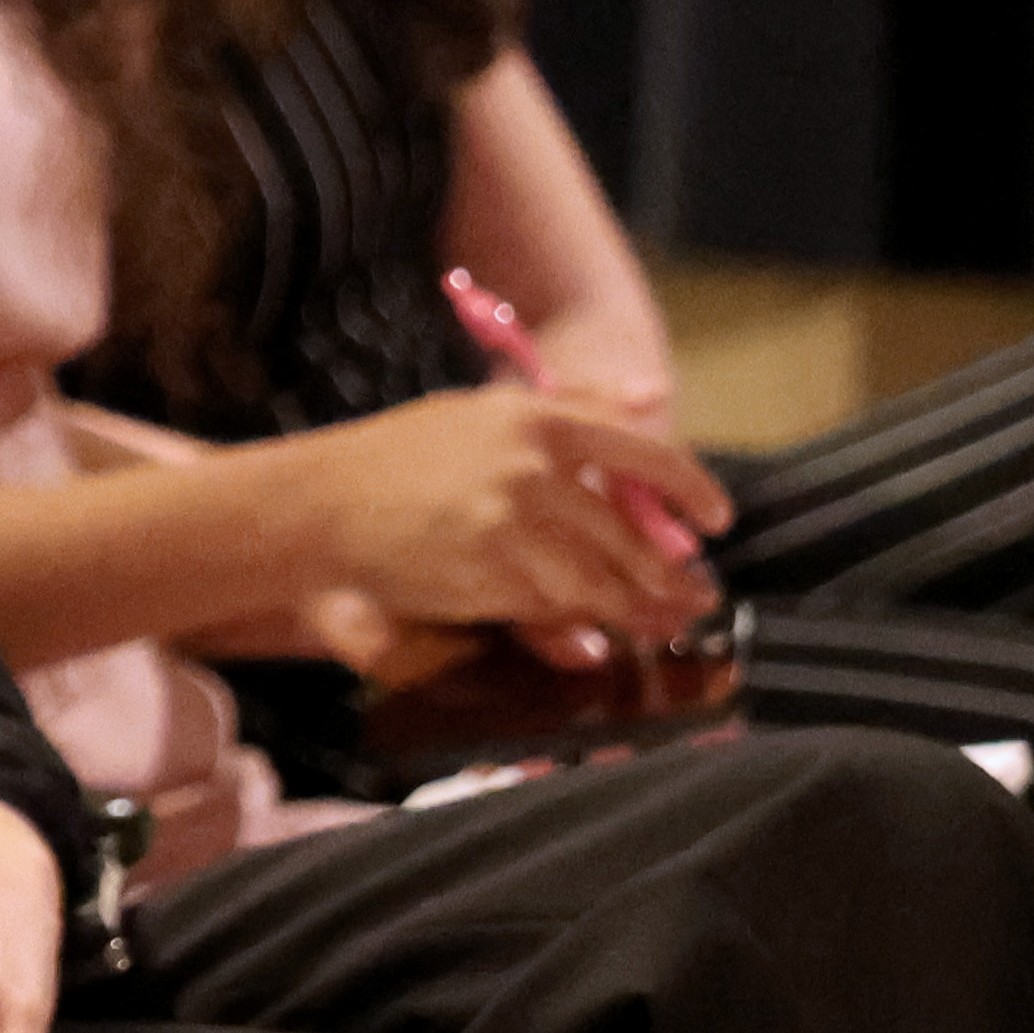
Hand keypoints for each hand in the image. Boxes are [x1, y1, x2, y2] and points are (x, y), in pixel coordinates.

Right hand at [290, 383, 724, 646]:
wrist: (315, 505)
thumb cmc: (394, 456)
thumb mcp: (483, 411)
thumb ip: (572, 405)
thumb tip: (653, 395)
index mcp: (537, 420)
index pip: (642, 452)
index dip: (690, 490)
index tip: (718, 520)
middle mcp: (532, 468)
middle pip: (629, 533)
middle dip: (669, 574)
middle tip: (698, 597)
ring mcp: (511, 523)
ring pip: (599, 579)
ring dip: (638, 608)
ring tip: (664, 624)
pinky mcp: (487, 575)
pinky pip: (552, 607)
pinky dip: (577, 627)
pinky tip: (595, 637)